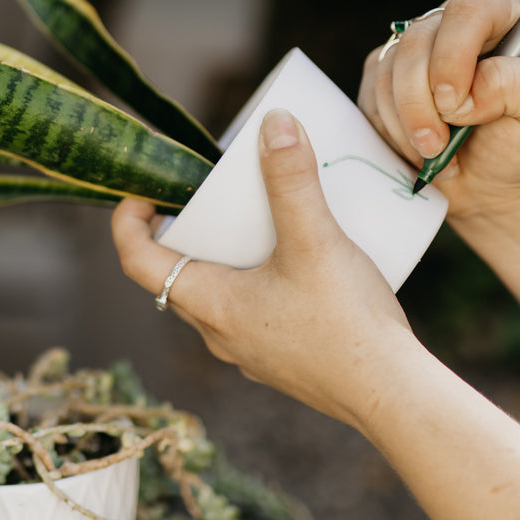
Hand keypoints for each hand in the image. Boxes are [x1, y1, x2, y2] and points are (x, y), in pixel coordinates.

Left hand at [111, 109, 421, 430]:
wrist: (391, 395)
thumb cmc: (346, 323)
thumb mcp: (316, 240)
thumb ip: (292, 181)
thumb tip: (274, 124)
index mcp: (209, 304)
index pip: (136, 261)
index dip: (127, 222)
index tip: (141, 192)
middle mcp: (218, 334)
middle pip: (176, 276)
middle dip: (183, 233)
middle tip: (207, 196)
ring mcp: (248, 352)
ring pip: (215, 296)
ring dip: (223, 258)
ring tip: (255, 222)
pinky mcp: (280, 360)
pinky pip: (250, 313)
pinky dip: (256, 281)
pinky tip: (297, 263)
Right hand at [358, 0, 519, 221]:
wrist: (491, 183)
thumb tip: (470, 89)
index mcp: (503, 17)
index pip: (470, 11)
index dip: (454, 55)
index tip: (455, 104)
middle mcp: (454, 26)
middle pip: (417, 41)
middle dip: (421, 102)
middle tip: (439, 145)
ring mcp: (416, 51)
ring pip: (388, 70)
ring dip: (407, 123)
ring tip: (437, 153)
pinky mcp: (384, 76)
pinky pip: (371, 95)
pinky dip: (391, 130)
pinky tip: (419, 148)